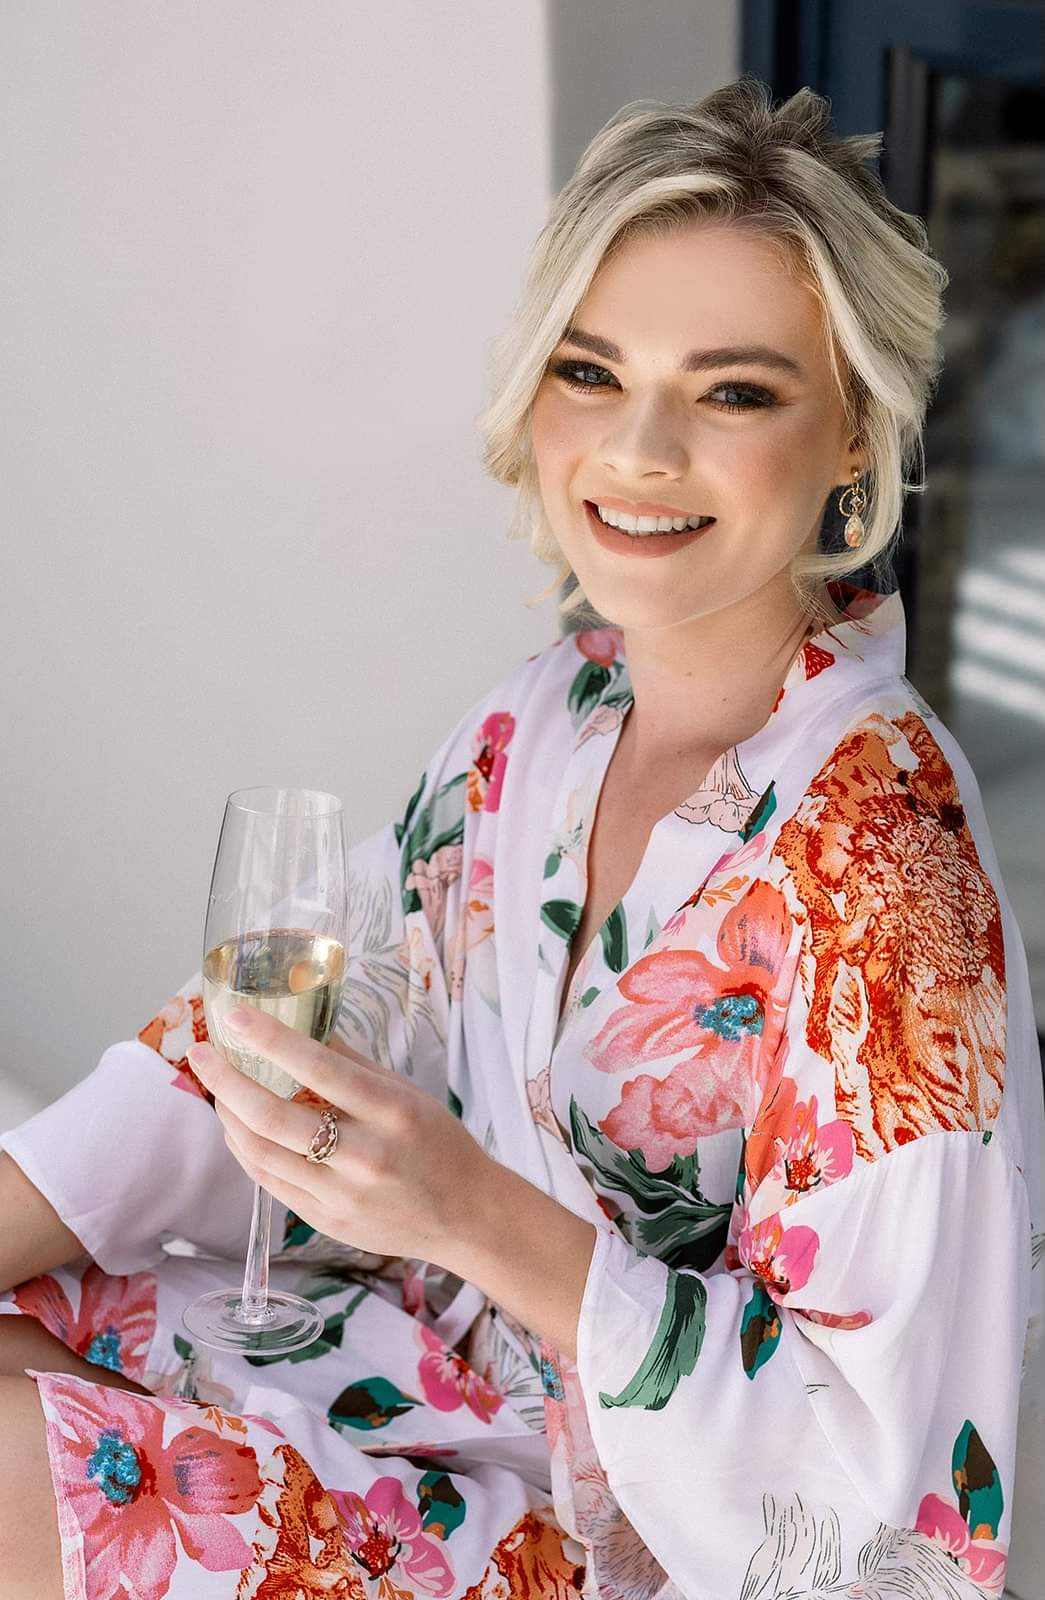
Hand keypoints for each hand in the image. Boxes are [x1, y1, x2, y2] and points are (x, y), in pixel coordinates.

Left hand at [186, 1008, 489, 1263]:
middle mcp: (365, 1156)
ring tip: (217, 1089)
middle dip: (227, 1082)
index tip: (236, 1017)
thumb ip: (353, 1064)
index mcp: (392, 1112)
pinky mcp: (327, 1222)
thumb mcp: (407, 1093)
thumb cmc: (439, 1144)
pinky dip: (247, 1151)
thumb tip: (302, 1027)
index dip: (272, 1041)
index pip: (320, 1069)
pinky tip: (238, 1128)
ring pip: (262, 1154)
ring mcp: (342, 1196)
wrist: (466, 1217)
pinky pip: (270, 1182)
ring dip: (229, 1117)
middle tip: (201, 1054)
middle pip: (275, 1118)